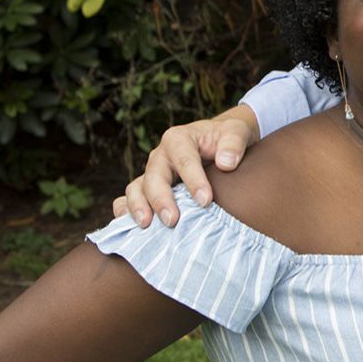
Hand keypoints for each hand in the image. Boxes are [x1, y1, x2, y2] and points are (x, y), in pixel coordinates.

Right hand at [112, 109, 257, 227]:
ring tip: (146, 226)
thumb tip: (226, 163)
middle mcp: (160, 156)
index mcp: (179, 139)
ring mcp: (151, 173)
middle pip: (154, 176)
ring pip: (136, 188)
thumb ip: (234, 143)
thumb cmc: (227, 138)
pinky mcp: (148, 189)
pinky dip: (125, 212)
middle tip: (172, 221)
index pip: (184, 160)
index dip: (194, 181)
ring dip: (139, 207)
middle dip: (161, 199)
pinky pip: (128, 199)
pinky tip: (130, 229)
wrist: (218, 142)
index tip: (206, 201)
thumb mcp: (237, 132)